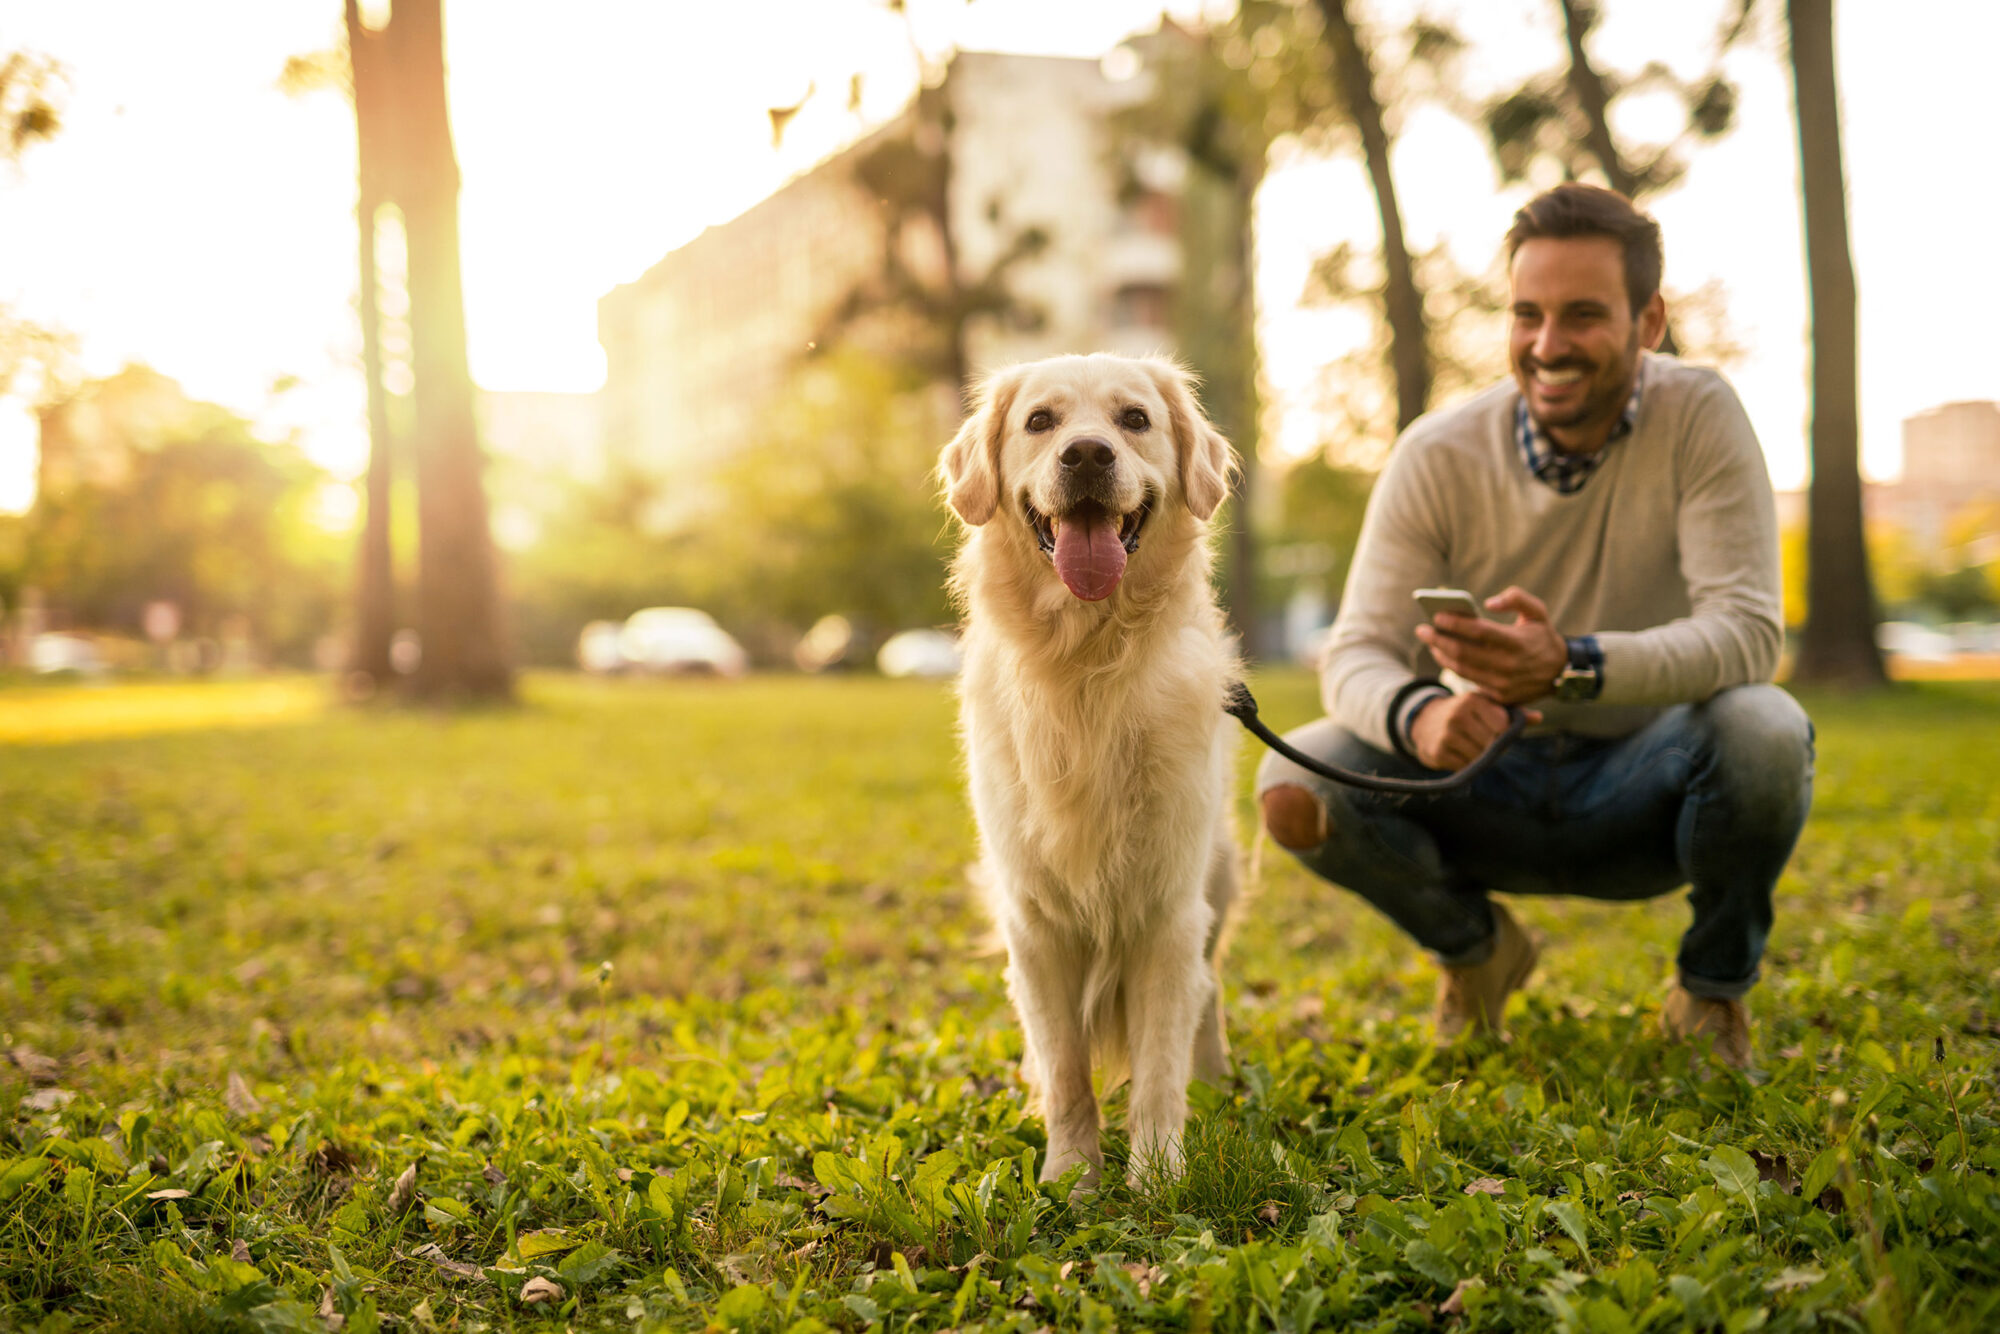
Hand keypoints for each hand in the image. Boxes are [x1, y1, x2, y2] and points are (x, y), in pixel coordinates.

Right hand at [1410, 692, 1542, 771]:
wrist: (1424, 721)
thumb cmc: (1465, 713)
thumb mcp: (1485, 706)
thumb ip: (1513, 712)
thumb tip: (1539, 718)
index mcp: (1472, 700)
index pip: (1502, 726)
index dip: (1503, 733)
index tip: (1495, 731)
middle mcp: (1457, 715)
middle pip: (1492, 744)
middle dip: (1492, 747)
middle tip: (1484, 742)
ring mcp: (1446, 734)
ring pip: (1479, 757)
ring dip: (1480, 758)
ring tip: (1471, 747)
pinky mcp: (1437, 752)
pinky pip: (1465, 766)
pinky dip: (1466, 764)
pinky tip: (1459, 753)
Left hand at [1415, 585, 1567, 704]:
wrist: (1561, 673)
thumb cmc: (1542, 637)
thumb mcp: (1538, 612)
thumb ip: (1516, 598)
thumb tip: (1488, 603)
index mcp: (1517, 642)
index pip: (1478, 631)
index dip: (1455, 624)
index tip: (1436, 616)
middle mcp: (1508, 665)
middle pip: (1463, 652)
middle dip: (1437, 639)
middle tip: (1422, 630)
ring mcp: (1502, 683)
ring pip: (1461, 669)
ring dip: (1441, 654)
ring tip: (1430, 642)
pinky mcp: (1499, 696)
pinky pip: (1469, 681)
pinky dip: (1453, 668)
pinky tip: (1444, 656)